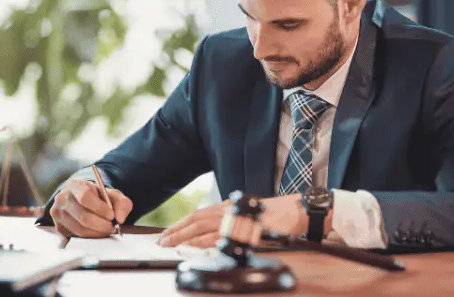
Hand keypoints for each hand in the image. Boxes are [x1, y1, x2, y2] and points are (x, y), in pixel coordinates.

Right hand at [49, 179, 132, 237]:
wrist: (83, 201)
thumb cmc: (98, 198)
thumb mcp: (113, 195)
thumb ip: (122, 204)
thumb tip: (120, 218)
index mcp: (75, 186)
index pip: (85, 197)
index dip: (100, 208)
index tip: (111, 215)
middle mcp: (62, 199)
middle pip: (83, 216)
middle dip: (101, 225)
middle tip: (112, 227)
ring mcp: (58, 214)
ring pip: (79, 229)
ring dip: (97, 233)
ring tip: (106, 230)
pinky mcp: (59, 227)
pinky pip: (76, 237)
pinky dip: (89, 237)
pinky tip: (97, 232)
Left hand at [157, 194, 308, 247]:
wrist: (293, 211)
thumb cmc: (272, 214)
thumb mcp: (246, 214)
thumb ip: (229, 220)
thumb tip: (212, 233)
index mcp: (226, 207)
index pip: (198, 215)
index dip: (181, 224)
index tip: (167, 233)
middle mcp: (226, 211)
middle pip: (195, 220)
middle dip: (176, 231)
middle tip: (160, 240)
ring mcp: (233, 219)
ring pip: (201, 227)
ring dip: (183, 236)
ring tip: (168, 243)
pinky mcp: (240, 228)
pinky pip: (217, 236)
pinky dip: (202, 241)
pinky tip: (192, 246)